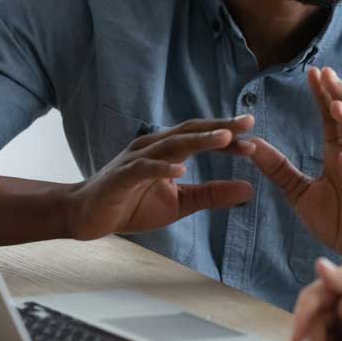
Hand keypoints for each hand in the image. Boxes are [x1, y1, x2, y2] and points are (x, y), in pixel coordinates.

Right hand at [65, 116, 256, 240]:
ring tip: (224, 139)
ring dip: (199, 141)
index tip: (255, 140)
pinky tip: (181, 170)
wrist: (86, 216)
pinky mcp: (122, 176)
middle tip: (248, 123)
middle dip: (220, 128)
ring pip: (172, 145)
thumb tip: (249, 189)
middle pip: (192, 132)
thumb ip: (212, 195)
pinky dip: (163, 168)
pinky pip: (144, 169)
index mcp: (168, 150)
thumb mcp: (180, 203)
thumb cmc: (132, 205)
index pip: (202, 138)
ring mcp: (137, 159)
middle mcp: (154, 146)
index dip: (228, 138)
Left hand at [246, 67, 341, 267]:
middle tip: (326, 73)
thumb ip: (280, 169)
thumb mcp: (299, 193)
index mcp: (339, 155)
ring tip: (336, 105)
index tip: (313, 71)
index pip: (332, 118)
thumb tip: (252, 146)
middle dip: (340, 95)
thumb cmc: (337, 221)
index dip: (324, 95)